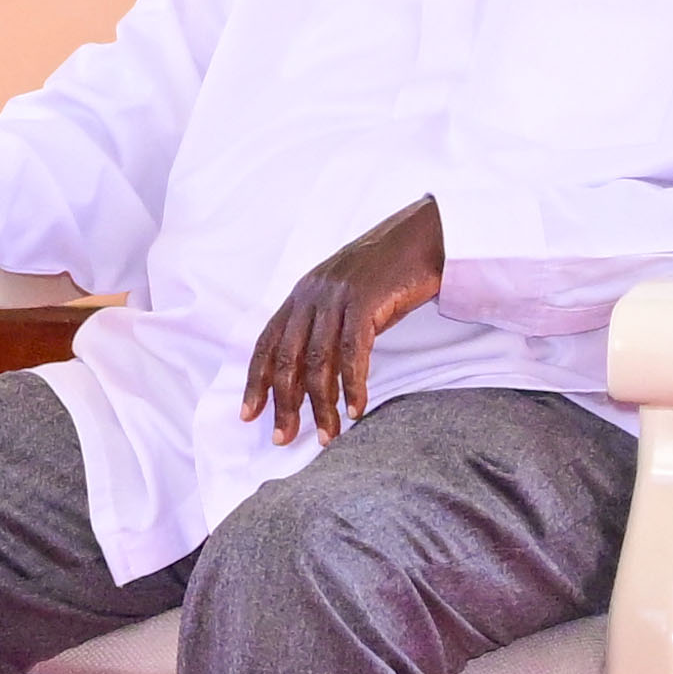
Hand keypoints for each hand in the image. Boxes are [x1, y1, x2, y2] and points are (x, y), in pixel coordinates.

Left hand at [244, 196, 447, 443]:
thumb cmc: (388, 272)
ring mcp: (337, 298)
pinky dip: (352, 384)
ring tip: (326, 435)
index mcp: (300, 296)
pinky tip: (354, 410)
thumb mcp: (345, 297)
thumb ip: (324, 325)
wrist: (424, 236)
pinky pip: (352, 351)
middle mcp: (310, 296)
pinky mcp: (366, 301)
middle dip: (283, 403)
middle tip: (284, 438)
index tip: (248, 415)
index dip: (256, 381)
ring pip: (318, 360)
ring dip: (320, 404)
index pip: (267, 344)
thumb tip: (312, 372)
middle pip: (287, 359)